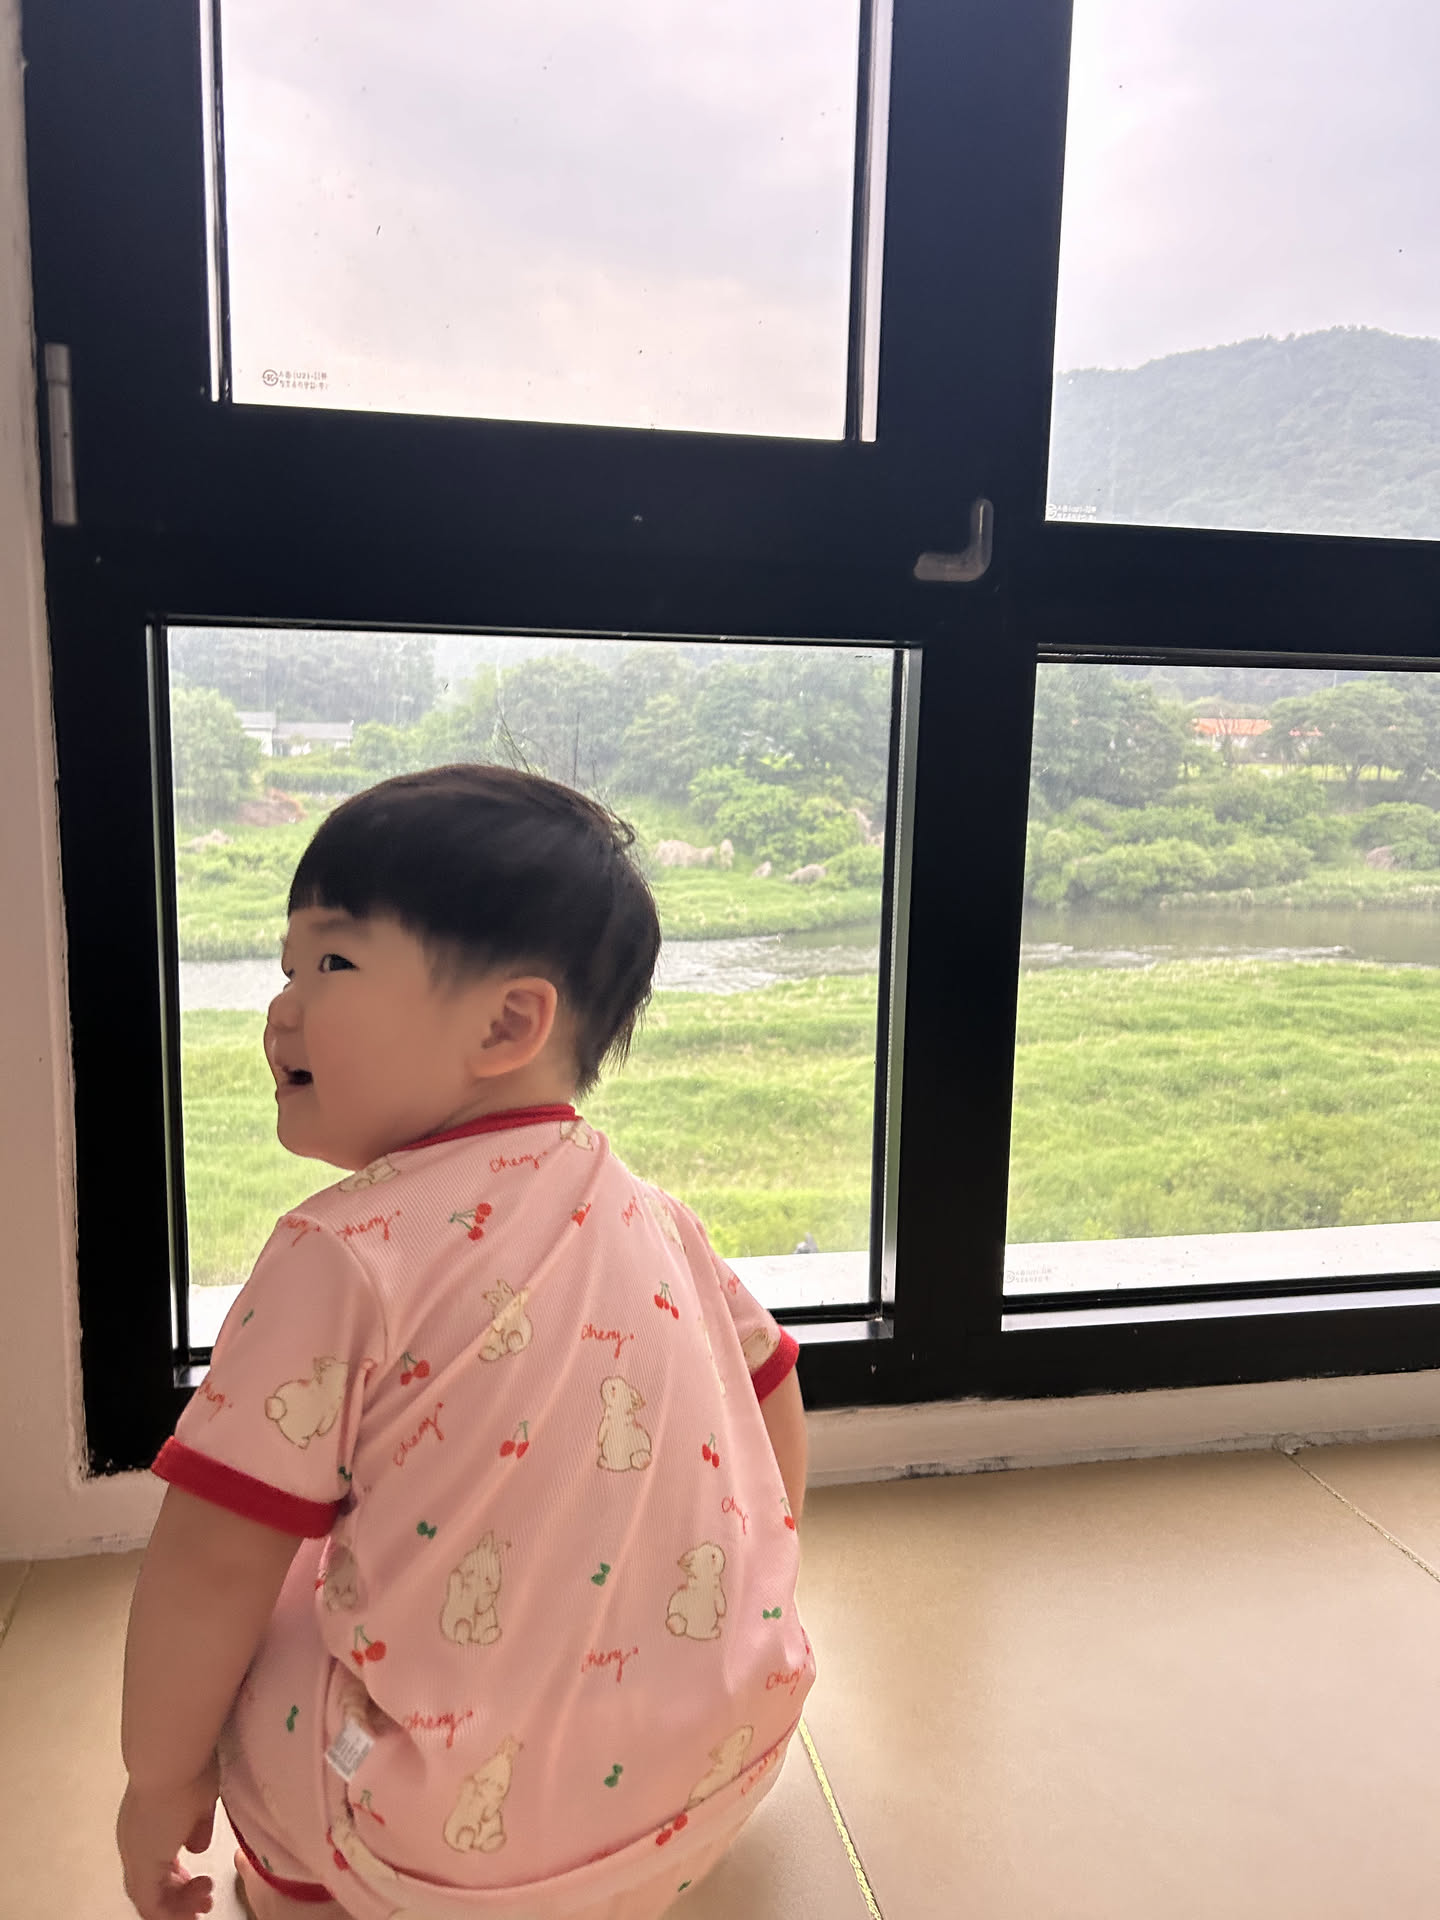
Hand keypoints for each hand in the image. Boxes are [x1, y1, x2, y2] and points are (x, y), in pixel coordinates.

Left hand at [116, 1757, 219, 1918]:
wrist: (171, 1754)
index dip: (178, 1879)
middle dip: (180, 1899)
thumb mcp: (201, 1800)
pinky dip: (171, 1912)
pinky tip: (195, 1906)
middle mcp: (134, 1842)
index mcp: (147, 1824)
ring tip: (205, 1900)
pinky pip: (150, 1906)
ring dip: (179, 1906)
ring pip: (149, 1898)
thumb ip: (198, 1827)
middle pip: (150, 1886)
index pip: (156, 1863)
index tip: (201, 1881)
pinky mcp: (141, 1865)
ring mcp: (135, 1854)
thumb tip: (197, 1848)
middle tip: (204, 1902)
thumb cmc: (192, 1764)